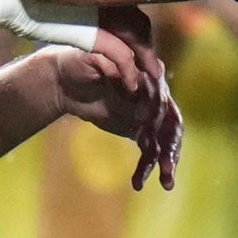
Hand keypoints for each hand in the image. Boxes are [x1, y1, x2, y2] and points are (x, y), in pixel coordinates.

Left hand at [53, 42, 183, 192]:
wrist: (65, 81)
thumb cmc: (78, 61)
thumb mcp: (94, 54)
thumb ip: (118, 61)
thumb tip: (134, 84)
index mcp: (148, 72)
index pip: (160, 95)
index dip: (156, 110)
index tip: (145, 123)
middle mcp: (155, 94)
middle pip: (171, 122)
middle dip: (172, 145)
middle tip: (169, 165)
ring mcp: (149, 114)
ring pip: (164, 141)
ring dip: (167, 162)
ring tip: (166, 183)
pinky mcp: (140, 130)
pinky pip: (149, 151)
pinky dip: (146, 167)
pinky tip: (138, 183)